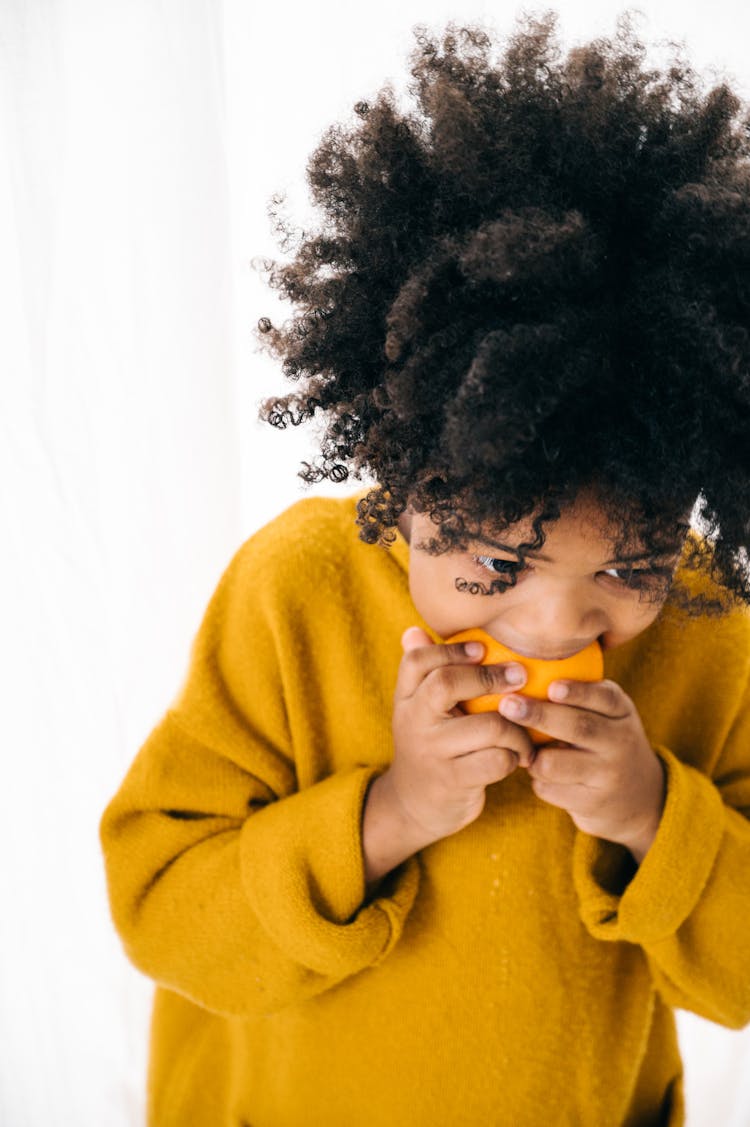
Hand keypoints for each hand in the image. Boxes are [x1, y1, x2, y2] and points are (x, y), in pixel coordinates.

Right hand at [384, 626, 534, 845]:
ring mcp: (432, 753)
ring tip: (526, 732)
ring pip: (487, 726)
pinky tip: (519, 758)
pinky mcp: (453, 782)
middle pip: (446, 684)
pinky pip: (496, 761)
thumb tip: (414, 630)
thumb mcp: (418, 711)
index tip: (482, 648)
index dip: (451, 649)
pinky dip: (515, 757)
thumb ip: (421, 673)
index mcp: (406, 699)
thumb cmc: (429, 747)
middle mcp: (413, 722)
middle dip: (490, 677)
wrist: (414, 807)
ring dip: (517, 728)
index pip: (416, 661)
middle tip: (521, 676)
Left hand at [499, 678, 665, 859]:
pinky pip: (549, 788)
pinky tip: (544, 776)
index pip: (604, 697)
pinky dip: (538, 780)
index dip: (578, 692)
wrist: (640, 798)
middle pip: (578, 727)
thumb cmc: (605, 742)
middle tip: (508, 705)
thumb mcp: (607, 716)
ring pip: (554, 763)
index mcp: (621, 712)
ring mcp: (608, 775)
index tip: (552, 687)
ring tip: (527, 751)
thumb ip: (579, 697)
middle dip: (539, 715)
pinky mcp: (593, 803)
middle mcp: (620, 741)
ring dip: (532, 756)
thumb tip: (519, 676)